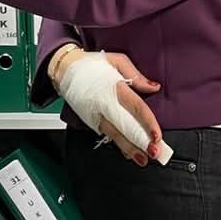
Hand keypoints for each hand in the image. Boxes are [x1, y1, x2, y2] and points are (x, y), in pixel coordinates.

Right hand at [56, 49, 162, 166]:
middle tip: (155, 153)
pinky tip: (129, 153)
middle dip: (141, 142)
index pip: (135, 107)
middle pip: (126, 126)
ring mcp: (96, 114)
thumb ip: (136, 76)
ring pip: (115, 135)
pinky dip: (119, 145)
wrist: (63, 68)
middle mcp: (104, 104)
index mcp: (114, 87)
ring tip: (142, 159)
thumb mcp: (116, 60)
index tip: (157, 135)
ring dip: (130, 148)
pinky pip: (107, 135)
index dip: (147, 123)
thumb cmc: (90, 64)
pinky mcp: (91, 121)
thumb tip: (154, 87)